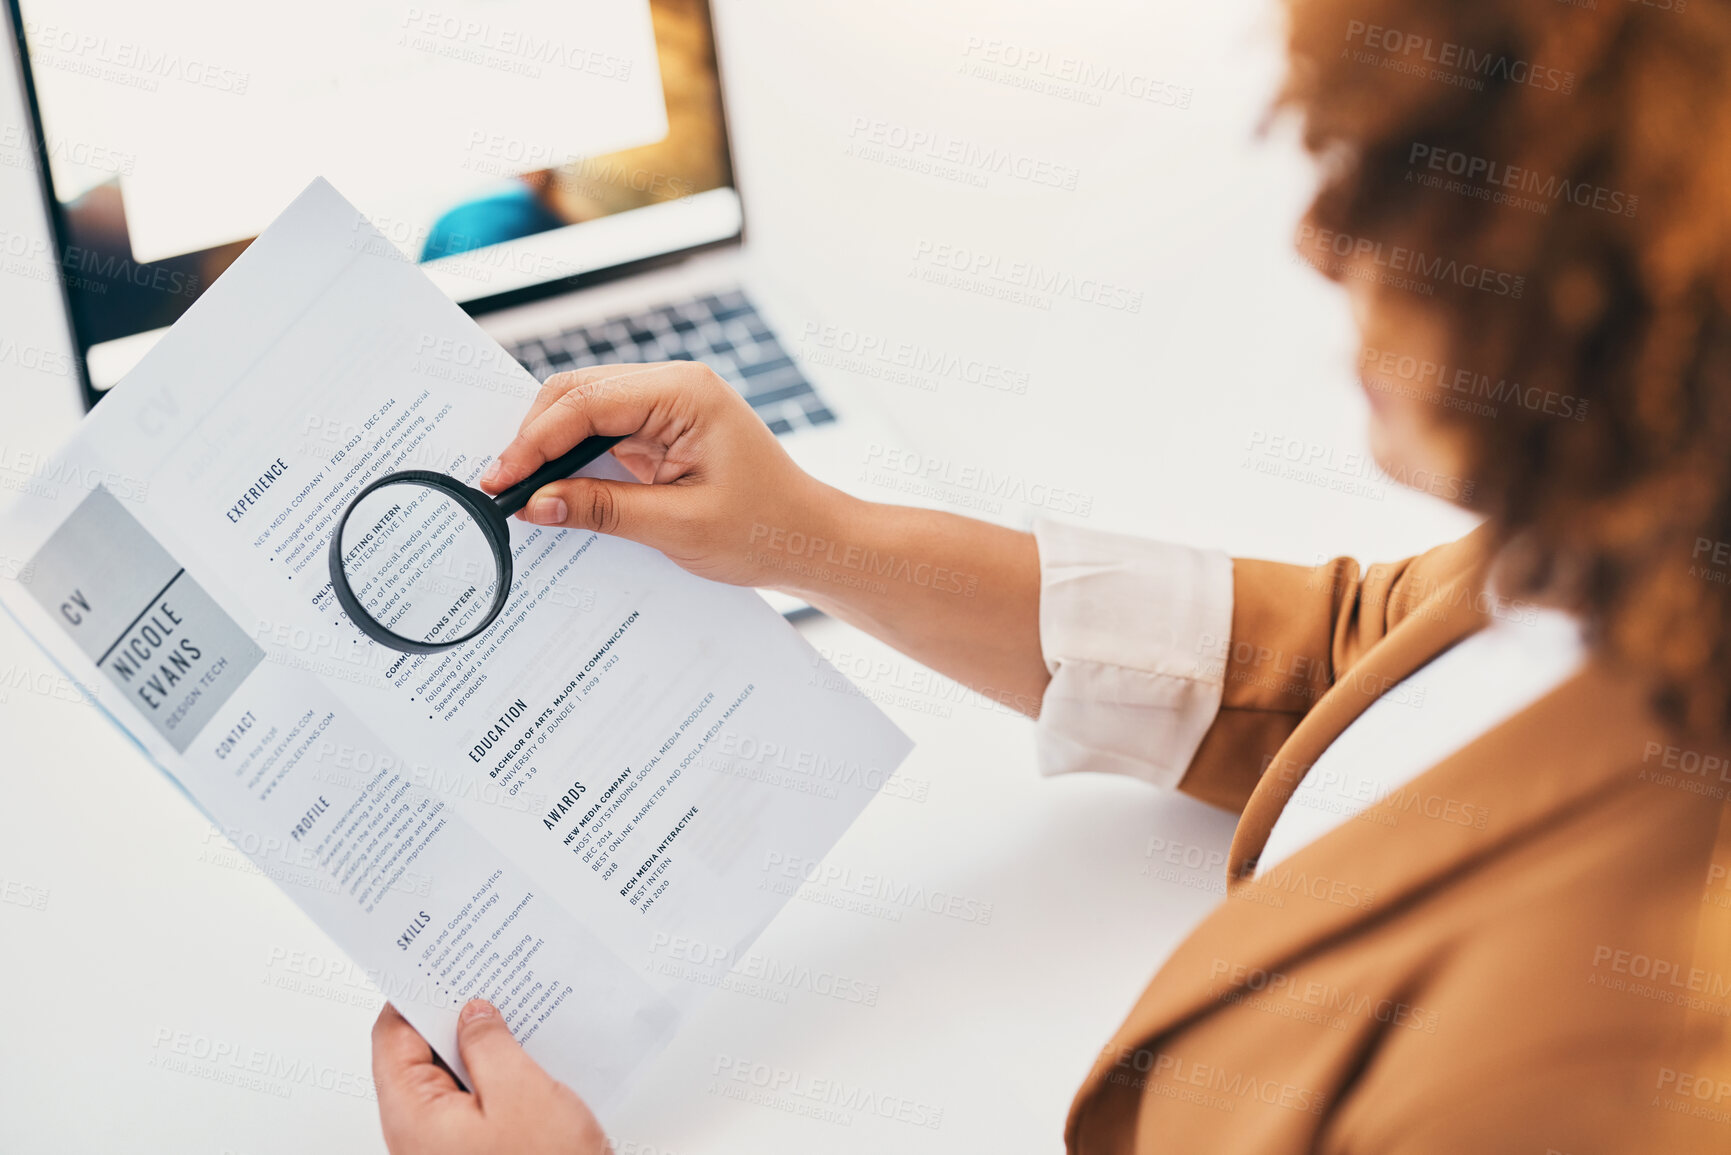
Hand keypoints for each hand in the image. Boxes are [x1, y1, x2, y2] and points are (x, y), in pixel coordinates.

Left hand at [371, 999, 605, 1154]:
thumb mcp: (521, 1092)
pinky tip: (522, 1053)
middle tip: (481, 979)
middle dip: (448, 1016)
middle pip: (416, 1057)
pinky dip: (492, 1072)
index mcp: (413, 1117)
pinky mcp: (475, 1152)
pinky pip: (473, 1101)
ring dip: (477, 1045)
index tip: (436, 963)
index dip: (412, 995)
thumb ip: (490, 1043)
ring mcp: (445, 1147)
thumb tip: (472, 1013)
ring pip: (449, 1078)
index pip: (391, 1038)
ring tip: (509, 1012)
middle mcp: (419, 1136)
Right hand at [478, 361, 845, 587]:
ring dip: (549, 448)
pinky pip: (603, 436)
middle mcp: (673, 387)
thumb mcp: (679, 526)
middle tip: (500, 488)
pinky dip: (572, 459)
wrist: (810, 540)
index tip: (501, 480)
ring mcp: (667, 407)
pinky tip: (551, 488)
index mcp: (684, 392)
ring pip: (584, 412)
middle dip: (534, 439)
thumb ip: (602, 509)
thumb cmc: (764, 528)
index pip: (587, 403)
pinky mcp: (662, 432)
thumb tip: (535, 503)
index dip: (535, 441)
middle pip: (577, 395)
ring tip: (517, 490)